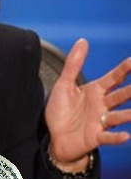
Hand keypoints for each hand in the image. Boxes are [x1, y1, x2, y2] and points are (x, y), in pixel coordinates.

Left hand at [45, 39, 130, 170]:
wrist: (55, 138)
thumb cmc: (61, 111)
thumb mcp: (64, 84)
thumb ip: (74, 64)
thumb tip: (83, 40)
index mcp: (96, 91)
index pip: (113, 78)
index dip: (123, 70)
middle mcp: (102, 105)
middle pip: (119, 96)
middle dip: (130, 90)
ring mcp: (100, 121)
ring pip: (117, 116)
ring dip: (127, 114)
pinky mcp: (94, 137)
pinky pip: (107, 137)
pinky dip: (116, 138)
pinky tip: (126, 136)